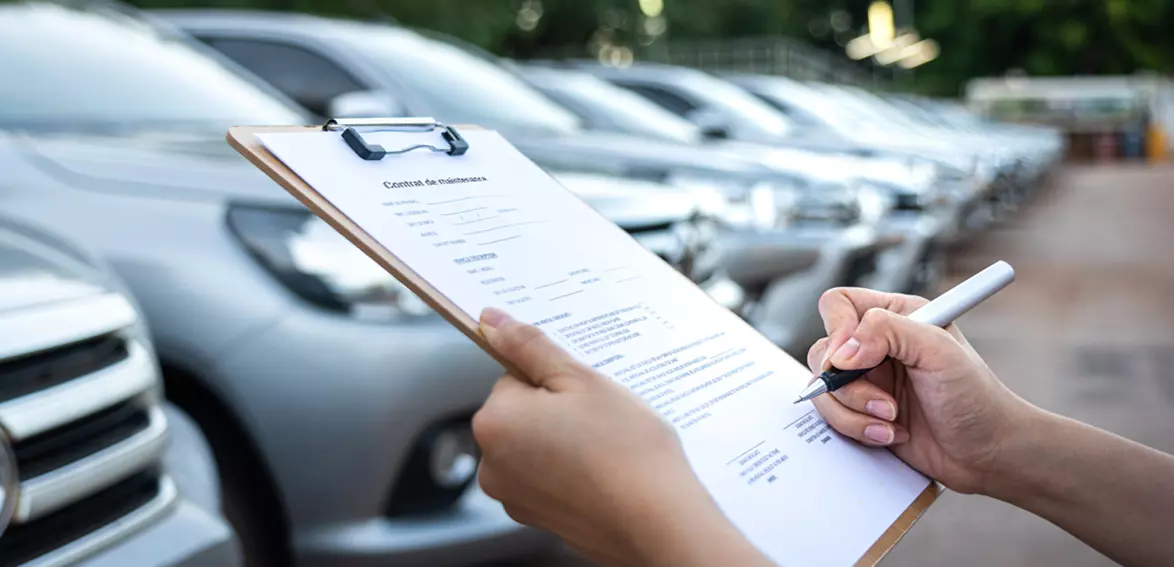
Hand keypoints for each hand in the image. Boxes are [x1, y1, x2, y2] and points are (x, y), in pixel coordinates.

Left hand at [473, 308, 768, 566]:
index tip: (584, 392)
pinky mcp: (537, 518)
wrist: (657, 522)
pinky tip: (603, 472)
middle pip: (522, 413)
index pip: (515, 377)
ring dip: (565, 440)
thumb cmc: (624, 449)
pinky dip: (571, 471)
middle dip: (557, 410)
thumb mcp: (581, 380)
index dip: (554, 379)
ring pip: (537, 445)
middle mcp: (491, 464)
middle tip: (600, 418)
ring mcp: (513, 497)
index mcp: (494, 422)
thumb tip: (491, 321)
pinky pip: (548, 477)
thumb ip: (530, 347)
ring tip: (606, 447)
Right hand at [807, 288, 1038, 493]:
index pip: (839, 305)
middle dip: (849, 385)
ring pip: (823, 389)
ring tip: (892, 421)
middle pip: (823, 352)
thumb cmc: (976, 398)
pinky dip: (857, 429)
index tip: (851, 358)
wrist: (987, 453)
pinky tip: (890, 434)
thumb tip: (841, 350)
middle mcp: (876, 346)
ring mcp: (866, 381)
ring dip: (854, 412)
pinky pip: (831, 417)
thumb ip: (887, 332)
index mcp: (896, 316)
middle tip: (885, 402)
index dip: (837, 329)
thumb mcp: (939, 351)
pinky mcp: (861, 412)